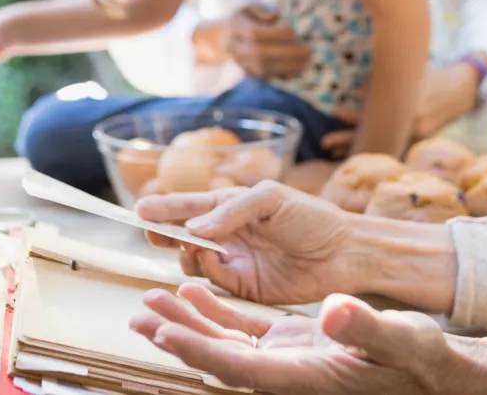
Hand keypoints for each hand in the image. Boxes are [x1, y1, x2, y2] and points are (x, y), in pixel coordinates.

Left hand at [130, 283, 457, 394]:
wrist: (439, 373)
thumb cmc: (426, 362)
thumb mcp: (403, 340)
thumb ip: (366, 326)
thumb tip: (333, 311)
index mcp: (306, 376)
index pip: (239, 367)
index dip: (199, 351)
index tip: (163, 335)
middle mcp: (289, 374)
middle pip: (220, 358)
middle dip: (178, 337)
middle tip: (138, 316)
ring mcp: (289, 360)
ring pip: (226, 343)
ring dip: (190, 322)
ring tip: (153, 301)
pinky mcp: (295, 347)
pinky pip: (245, 332)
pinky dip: (218, 313)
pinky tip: (196, 290)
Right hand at [135, 181, 356, 304]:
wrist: (344, 254)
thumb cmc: (312, 217)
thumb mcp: (272, 198)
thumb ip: (232, 210)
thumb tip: (195, 226)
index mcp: (232, 205)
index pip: (191, 205)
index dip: (165, 208)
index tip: (141, 209)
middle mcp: (227, 233)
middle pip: (183, 235)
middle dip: (165, 233)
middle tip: (154, 233)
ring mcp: (233, 261)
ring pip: (193, 260)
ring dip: (187, 253)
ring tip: (194, 246)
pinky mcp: (243, 287)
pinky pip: (213, 282)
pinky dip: (207, 272)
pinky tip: (215, 262)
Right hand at [225, 5, 311, 78]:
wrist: (226, 38)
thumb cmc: (245, 19)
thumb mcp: (249, 7)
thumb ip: (261, 10)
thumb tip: (274, 16)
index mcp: (235, 28)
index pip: (255, 33)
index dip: (274, 34)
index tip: (293, 31)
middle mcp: (235, 47)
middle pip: (260, 53)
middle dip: (286, 52)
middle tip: (306, 50)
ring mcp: (240, 62)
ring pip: (263, 67)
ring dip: (287, 66)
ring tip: (306, 61)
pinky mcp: (248, 72)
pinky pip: (266, 76)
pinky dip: (283, 74)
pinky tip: (298, 69)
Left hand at [319, 62, 480, 152]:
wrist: (461, 91)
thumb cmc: (431, 77)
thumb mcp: (410, 73)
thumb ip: (384, 82)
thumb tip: (353, 92)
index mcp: (407, 105)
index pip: (374, 112)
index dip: (353, 114)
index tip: (333, 112)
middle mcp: (410, 123)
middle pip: (373, 134)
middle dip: (347, 139)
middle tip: (324, 143)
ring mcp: (414, 135)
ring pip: (380, 144)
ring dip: (357, 148)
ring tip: (332, 153)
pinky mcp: (417, 141)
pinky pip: (392, 148)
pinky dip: (375, 149)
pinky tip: (356, 154)